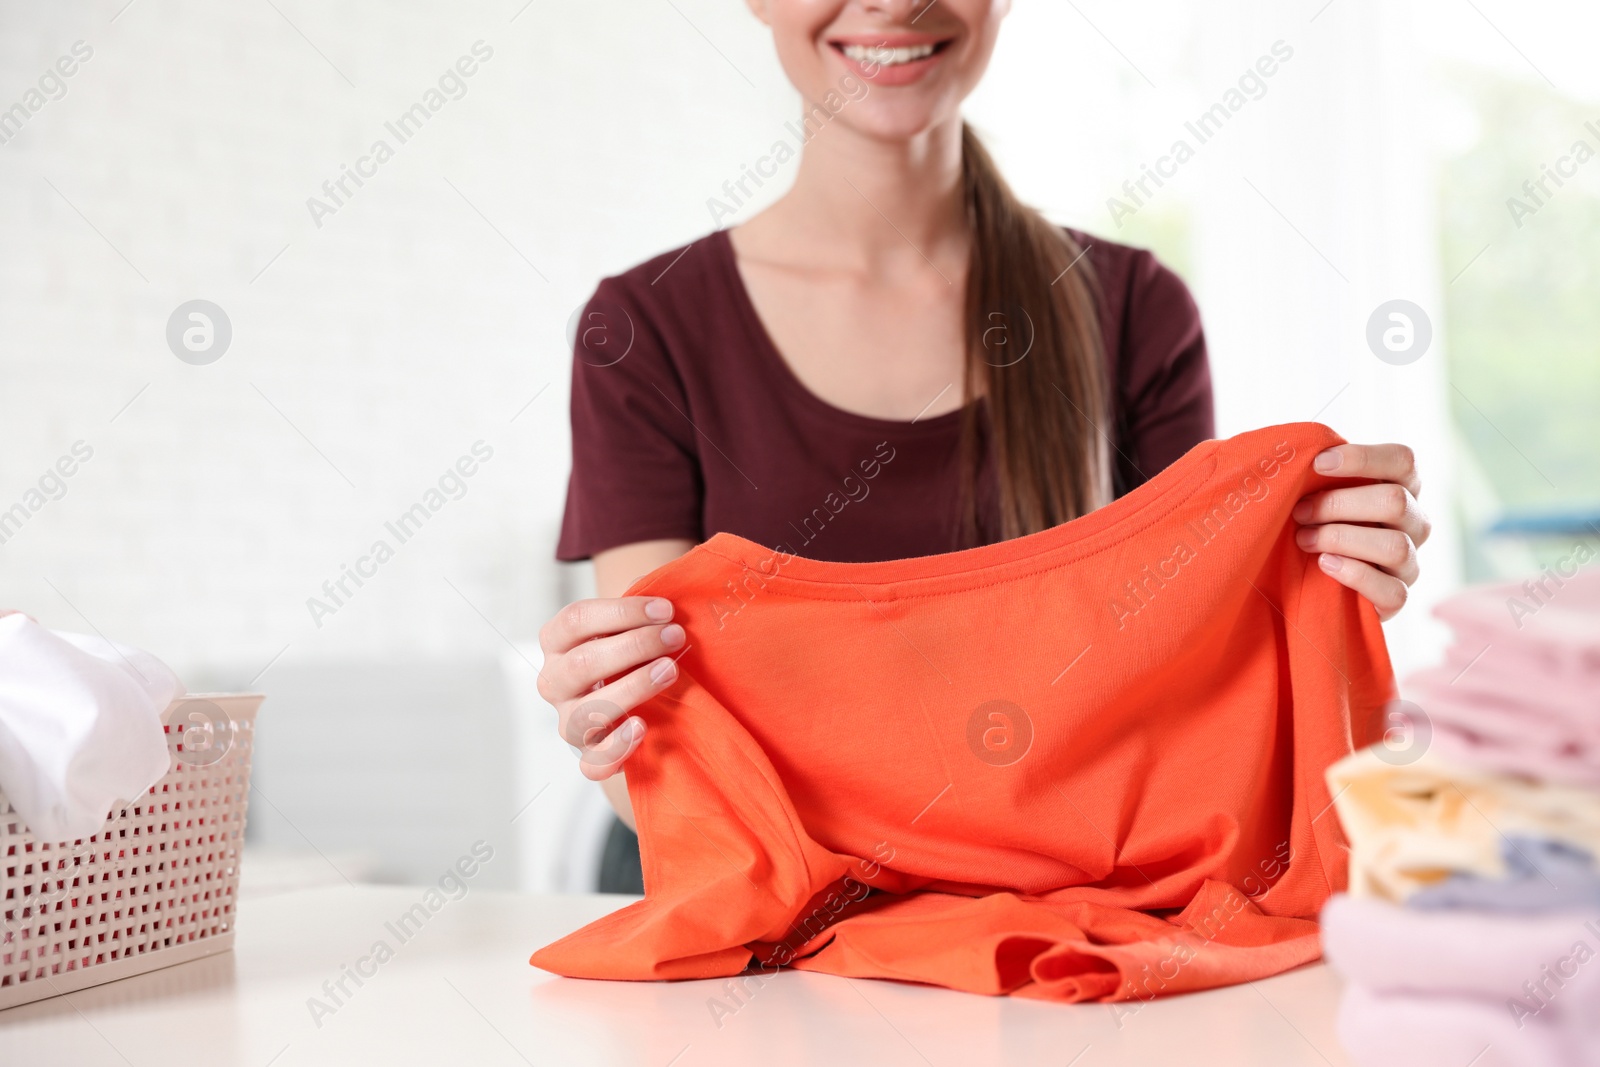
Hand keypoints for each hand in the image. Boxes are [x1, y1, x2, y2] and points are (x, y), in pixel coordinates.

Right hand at [536, 596, 683, 779]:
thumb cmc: (630, 656)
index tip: (665, 609)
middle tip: (675, 636)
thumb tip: (671, 593)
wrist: (633, 709)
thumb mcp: (629, 627)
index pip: (576, 620)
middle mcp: (555, 681)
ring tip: (670, 671)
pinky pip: (592, 762)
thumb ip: (642, 612)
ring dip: (632, 688)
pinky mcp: (587, 754)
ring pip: (586, 711)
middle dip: (633, 646)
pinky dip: (616, 748)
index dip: (621, 611)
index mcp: (557, 641)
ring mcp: (568, 720)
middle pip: (581, 663)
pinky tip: (642, 727)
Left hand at [1292, 443, 1431, 621]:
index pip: (1403, 460)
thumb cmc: (1313, 522)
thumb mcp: (1316, 492)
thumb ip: (1315, 471)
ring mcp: (1411, 562)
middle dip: (1338, 504)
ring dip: (1341, 539)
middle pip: (1395, 501)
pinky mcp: (1398, 597)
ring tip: (1304, 540)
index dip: (1362, 457)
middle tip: (1299, 511)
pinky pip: (1392, 591)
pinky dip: (1355, 575)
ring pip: (1395, 546)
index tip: (1317, 463)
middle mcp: (1415, 522)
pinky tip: (1325, 565)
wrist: (1311, 581)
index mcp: (1402, 487)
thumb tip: (1293, 445)